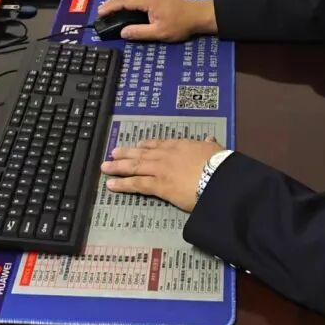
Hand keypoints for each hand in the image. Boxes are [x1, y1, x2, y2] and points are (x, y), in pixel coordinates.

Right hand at [96, 0, 216, 41]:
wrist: (199, 15)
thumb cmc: (181, 24)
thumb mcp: (159, 32)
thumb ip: (139, 32)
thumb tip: (122, 32)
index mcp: (148, 0)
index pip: (124, 1)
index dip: (110, 7)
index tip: (99, 13)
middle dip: (112, 3)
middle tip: (100, 12)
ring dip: (120, 1)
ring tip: (109, 10)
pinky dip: (128, 1)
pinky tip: (126, 7)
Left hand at [100, 136, 224, 211]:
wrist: (218, 177)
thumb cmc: (219, 165)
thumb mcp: (215, 149)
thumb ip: (210, 144)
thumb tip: (211, 139)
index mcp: (180, 146)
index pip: (158, 145)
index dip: (145, 146)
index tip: (137, 145)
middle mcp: (166, 155)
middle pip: (141, 154)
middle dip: (125, 154)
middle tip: (112, 153)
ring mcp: (160, 169)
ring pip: (134, 166)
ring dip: (118, 167)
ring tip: (105, 167)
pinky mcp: (158, 185)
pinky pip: (136, 184)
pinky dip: (122, 184)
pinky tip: (111, 185)